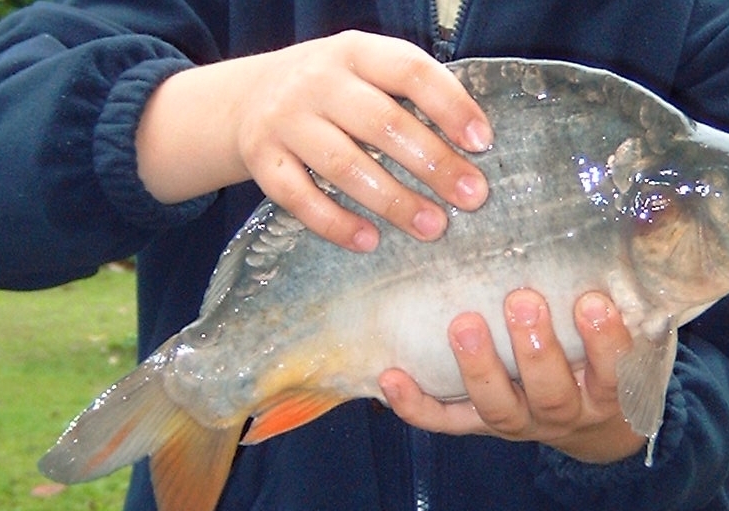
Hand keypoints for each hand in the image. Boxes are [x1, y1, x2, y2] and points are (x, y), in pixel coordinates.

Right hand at [137, 31, 491, 250]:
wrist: (246, 98)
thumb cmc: (331, 91)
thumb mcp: (365, 70)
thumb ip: (408, 94)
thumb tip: (471, 146)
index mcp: (355, 52)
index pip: (410, 71)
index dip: (450, 106)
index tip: (482, 142)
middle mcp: (317, 81)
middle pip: (382, 123)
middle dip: (433, 163)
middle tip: (471, 197)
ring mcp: (286, 121)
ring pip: (344, 165)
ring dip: (393, 201)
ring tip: (433, 227)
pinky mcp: (263, 160)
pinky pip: (300, 198)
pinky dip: (335, 223)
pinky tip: (369, 241)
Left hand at [379, 289, 646, 463]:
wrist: (595, 426)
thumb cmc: (610, 363)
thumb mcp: (637, 334)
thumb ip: (635, 285)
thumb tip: (652, 214)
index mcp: (607, 393)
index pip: (613, 373)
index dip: (604, 342)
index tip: (591, 301)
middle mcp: (563, 412)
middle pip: (551, 393)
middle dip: (535, 349)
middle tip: (521, 301)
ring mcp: (519, 423)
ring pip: (498, 407)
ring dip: (478, 368)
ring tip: (463, 325)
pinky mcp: (479, 425)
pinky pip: (447, 422)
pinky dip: (416, 405)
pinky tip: (391, 377)